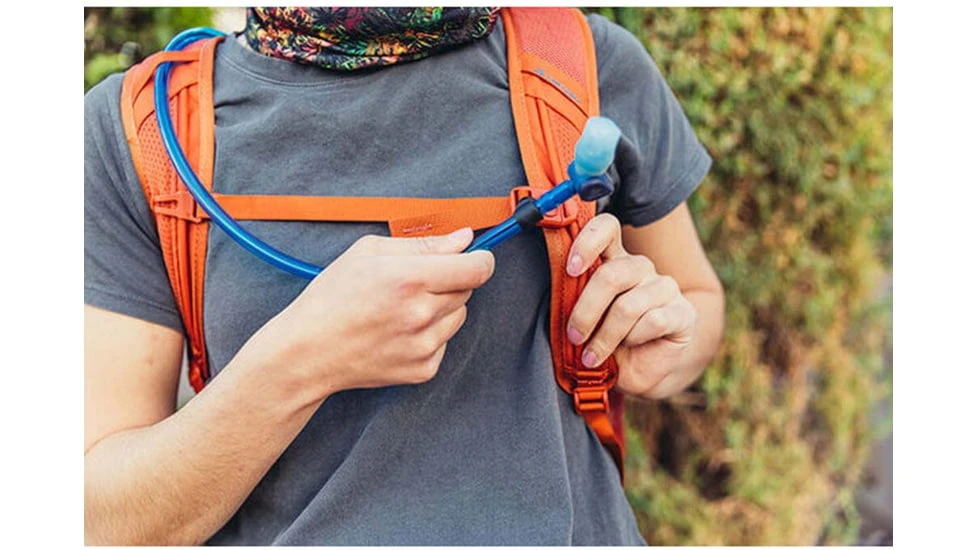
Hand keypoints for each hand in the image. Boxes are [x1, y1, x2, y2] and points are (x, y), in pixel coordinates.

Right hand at [251, 228, 494, 396]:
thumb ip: (423, 244)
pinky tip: (398, 331)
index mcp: (409, 279)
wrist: (308, 352)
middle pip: (468, 289)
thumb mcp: (368, 253)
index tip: (473, 257)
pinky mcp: (424, 369)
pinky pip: (444, 341)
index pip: (477, 268)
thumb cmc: (332, 297)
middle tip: (414, 283)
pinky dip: (429, 334)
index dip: (480, 259)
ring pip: (458, 315)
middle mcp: (421, 314)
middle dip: (450, 280)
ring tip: (402, 309)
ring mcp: (424, 346)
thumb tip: (465, 239)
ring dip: (441, 308)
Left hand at [565, 214, 696, 398]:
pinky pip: (654, 321)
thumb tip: (552, 289)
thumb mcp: (583, 319)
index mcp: (613, 260)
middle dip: (586, 311)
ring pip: (629, 305)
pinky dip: (634, 339)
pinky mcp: (683, 312)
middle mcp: (640, 268)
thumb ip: (573, 298)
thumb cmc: (604, 341)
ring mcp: (665, 288)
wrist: (637, 372)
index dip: (587, 242)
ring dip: (605, 337)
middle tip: (573, 337)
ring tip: (592, 356)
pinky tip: (629, 348)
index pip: (607, 227)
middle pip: (611, 274)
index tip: (570, 269)